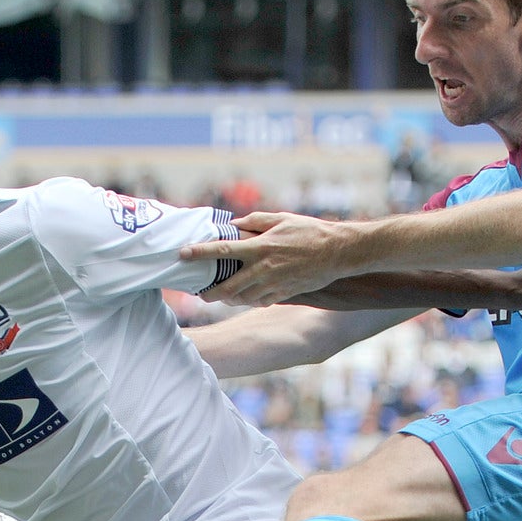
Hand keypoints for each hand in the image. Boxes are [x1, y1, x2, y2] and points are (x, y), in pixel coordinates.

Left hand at [179, 211, 358, 306]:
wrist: (338, 252)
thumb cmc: (310, 231)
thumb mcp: (281, 219)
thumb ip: (255, 221)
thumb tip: (235, 225)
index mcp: (260, 246)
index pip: (223, 250)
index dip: (200, 253)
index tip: (184, 254)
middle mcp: (264, 268)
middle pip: (228, 286)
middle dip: (211, 293)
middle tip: (201, 295)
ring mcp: (274, 284)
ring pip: (243, 298)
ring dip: (230, 299)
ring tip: (222, 296)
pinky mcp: (284, 293)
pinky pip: (261, 301)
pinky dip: (251, 300)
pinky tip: (247, 297)